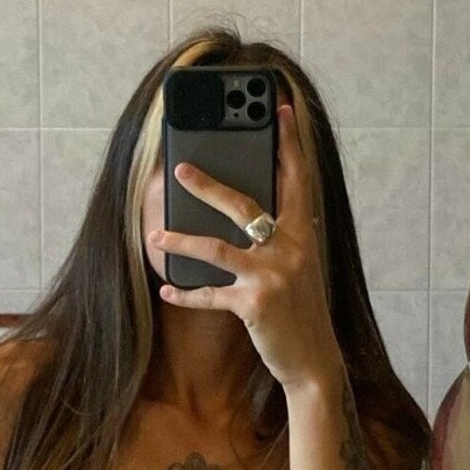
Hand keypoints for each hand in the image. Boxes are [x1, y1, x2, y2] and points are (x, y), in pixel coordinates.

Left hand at [149, 103, 344, 391]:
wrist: (313, 360)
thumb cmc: (301, 314)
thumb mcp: (301, 270)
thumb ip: (285, 241)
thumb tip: (257, 218)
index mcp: (303, 236)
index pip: (297, 179)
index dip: (289, 143)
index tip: (281, 109)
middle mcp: (290, 250)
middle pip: (244, 205)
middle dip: (208, 186)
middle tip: (180, 170)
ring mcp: (271, 276)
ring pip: (217, 248)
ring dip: (181, 241)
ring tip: (156, 234)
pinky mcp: (253, 304)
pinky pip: (211, 294)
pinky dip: (186, 294)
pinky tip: (166, 291)